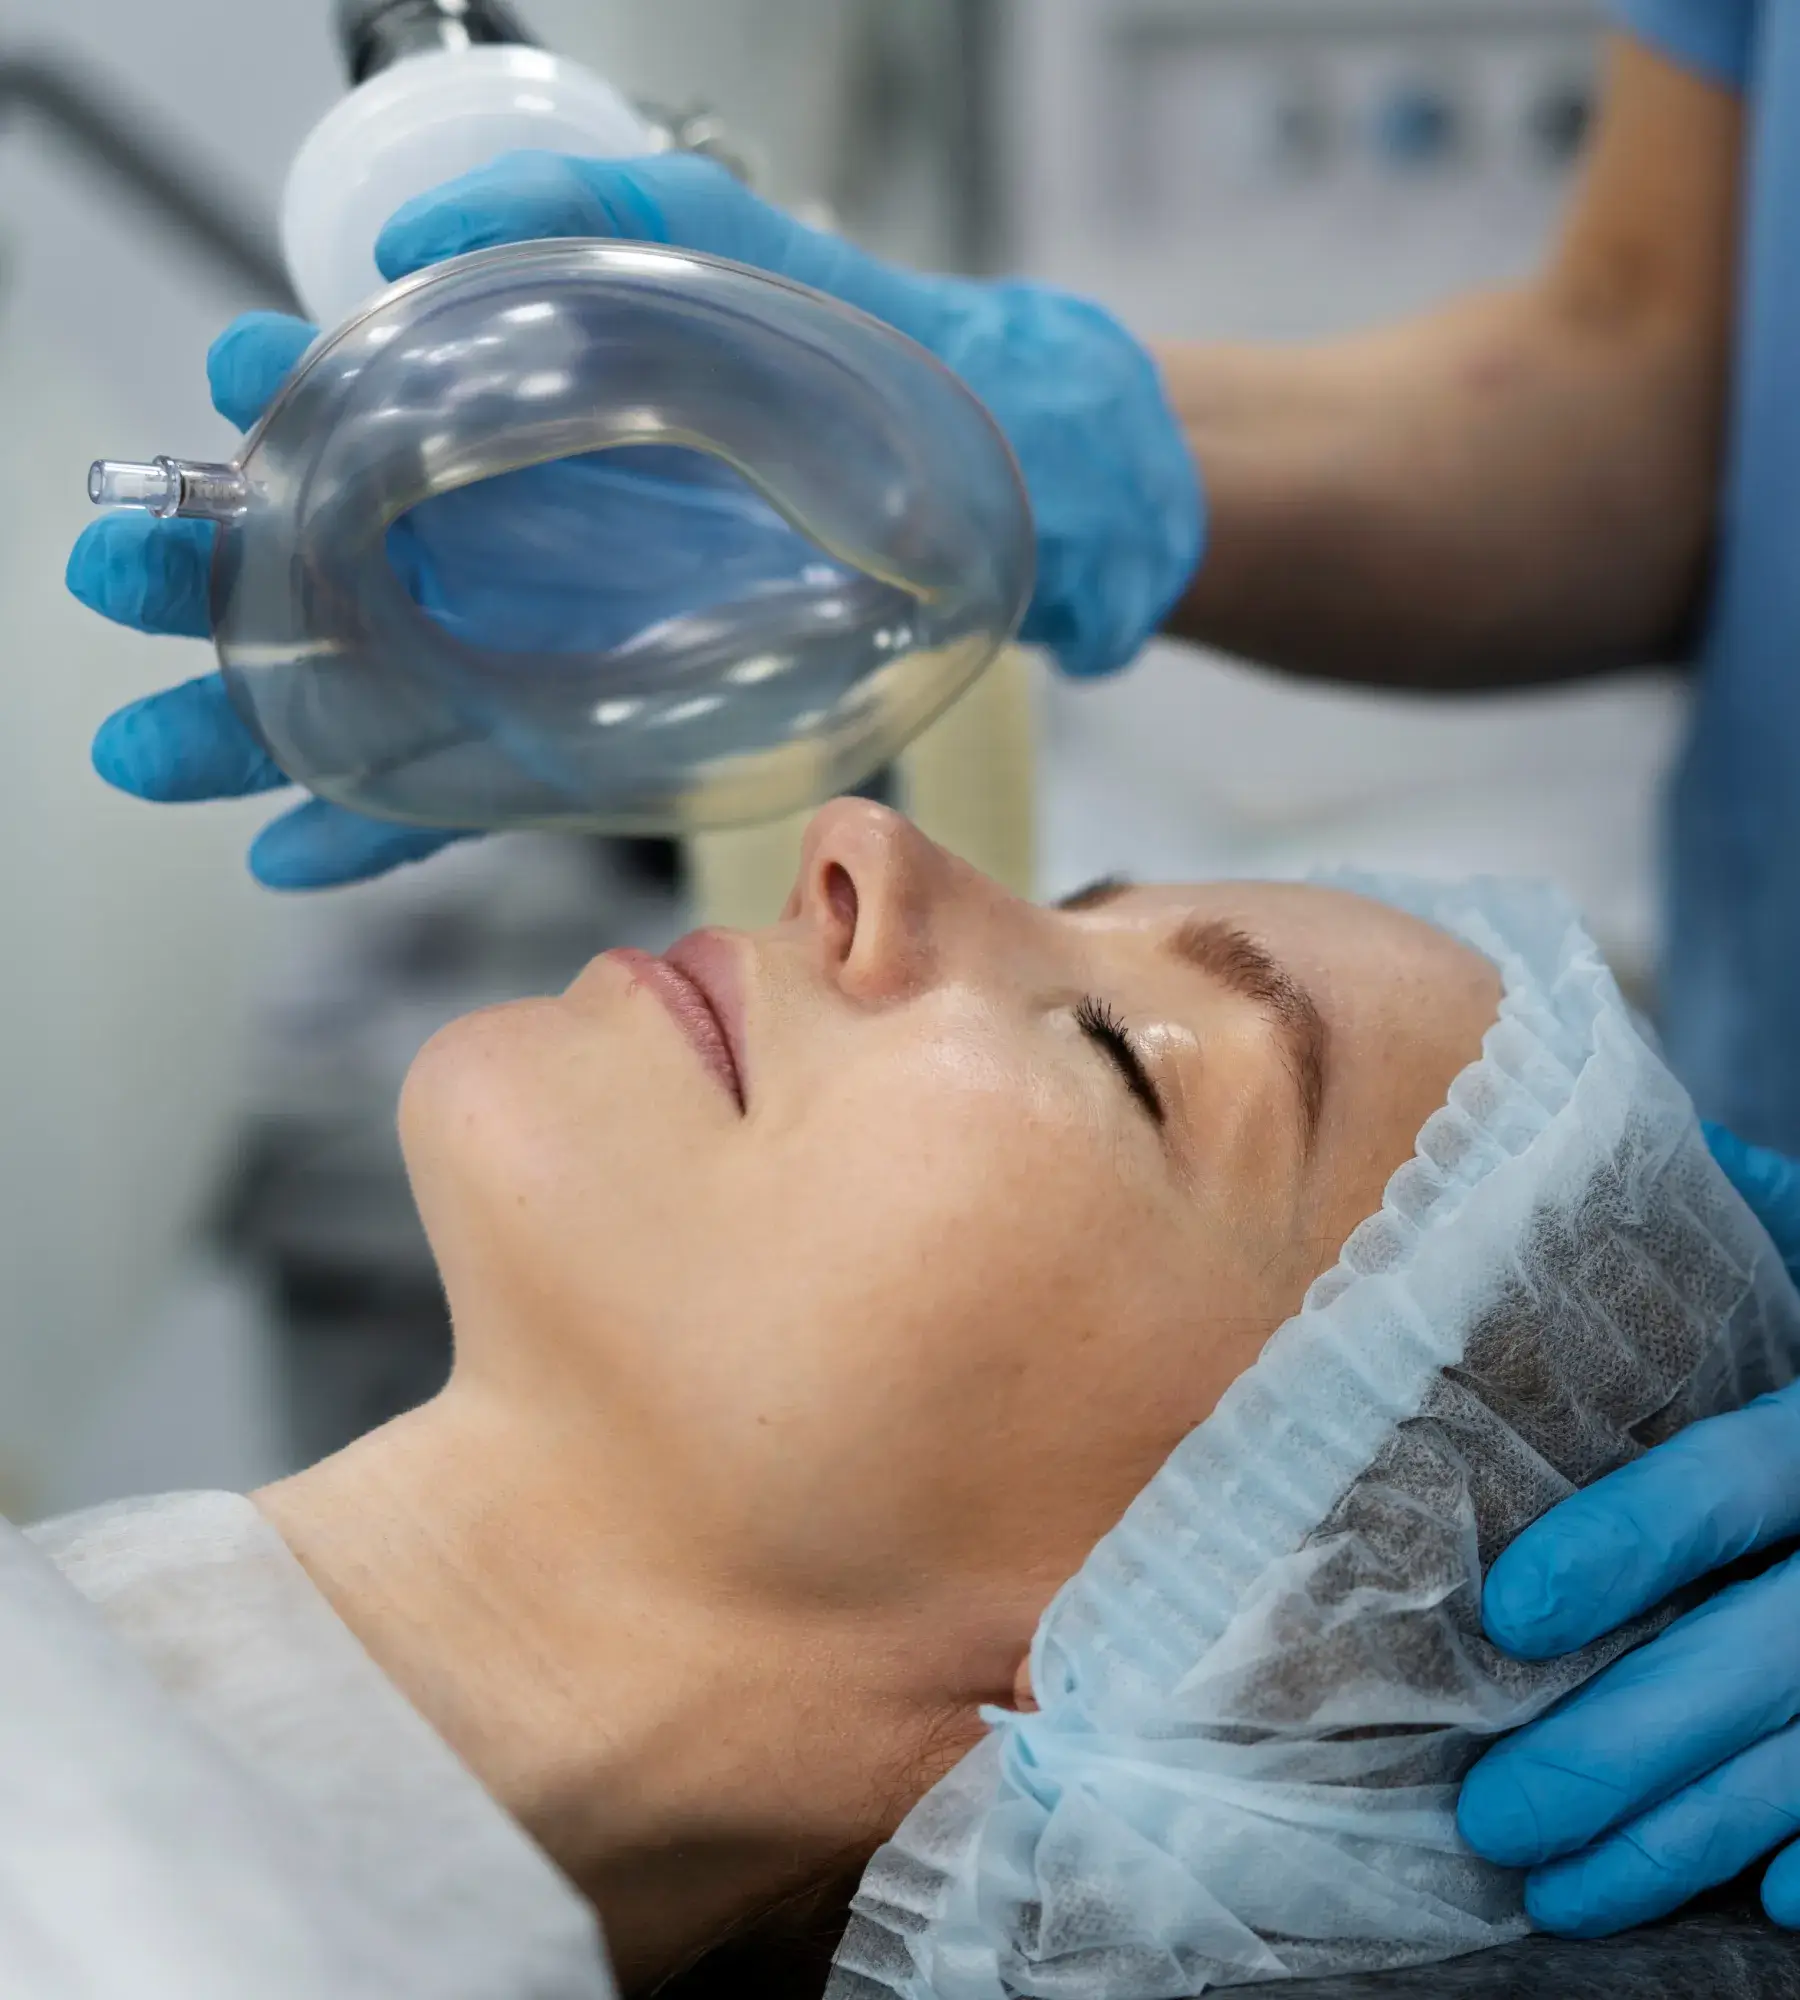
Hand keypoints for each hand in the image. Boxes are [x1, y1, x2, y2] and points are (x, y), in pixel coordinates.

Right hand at [71, 155, 1201, 887]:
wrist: (992, 499)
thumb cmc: (869, 376)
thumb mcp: (742, 272)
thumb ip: (598, 227)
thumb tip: (417, 228)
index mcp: (522, 421)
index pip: (356, 419)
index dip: (269, 413)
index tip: (213, 395)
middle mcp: (511, 540)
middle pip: (326, 568)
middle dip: (210, 579)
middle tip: (118, 584)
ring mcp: (542, 648)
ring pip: (367, 695)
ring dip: (256, 727)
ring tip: (153, 750)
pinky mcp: (594, 741)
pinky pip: (469, 797)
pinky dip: (382, 831)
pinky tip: (292, 856)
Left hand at [1457, 1127, 1799, 1936]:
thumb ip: (1753, 1216)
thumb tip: (1608, 1148)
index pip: (1738, 1477)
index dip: (1631, 1543)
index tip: (1508, 1611)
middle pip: (1764, 1652)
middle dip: (1627, 1743)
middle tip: (1490, 1812)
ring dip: (1689, 1837)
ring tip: (1556, 1889)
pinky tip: (1760, 1906)